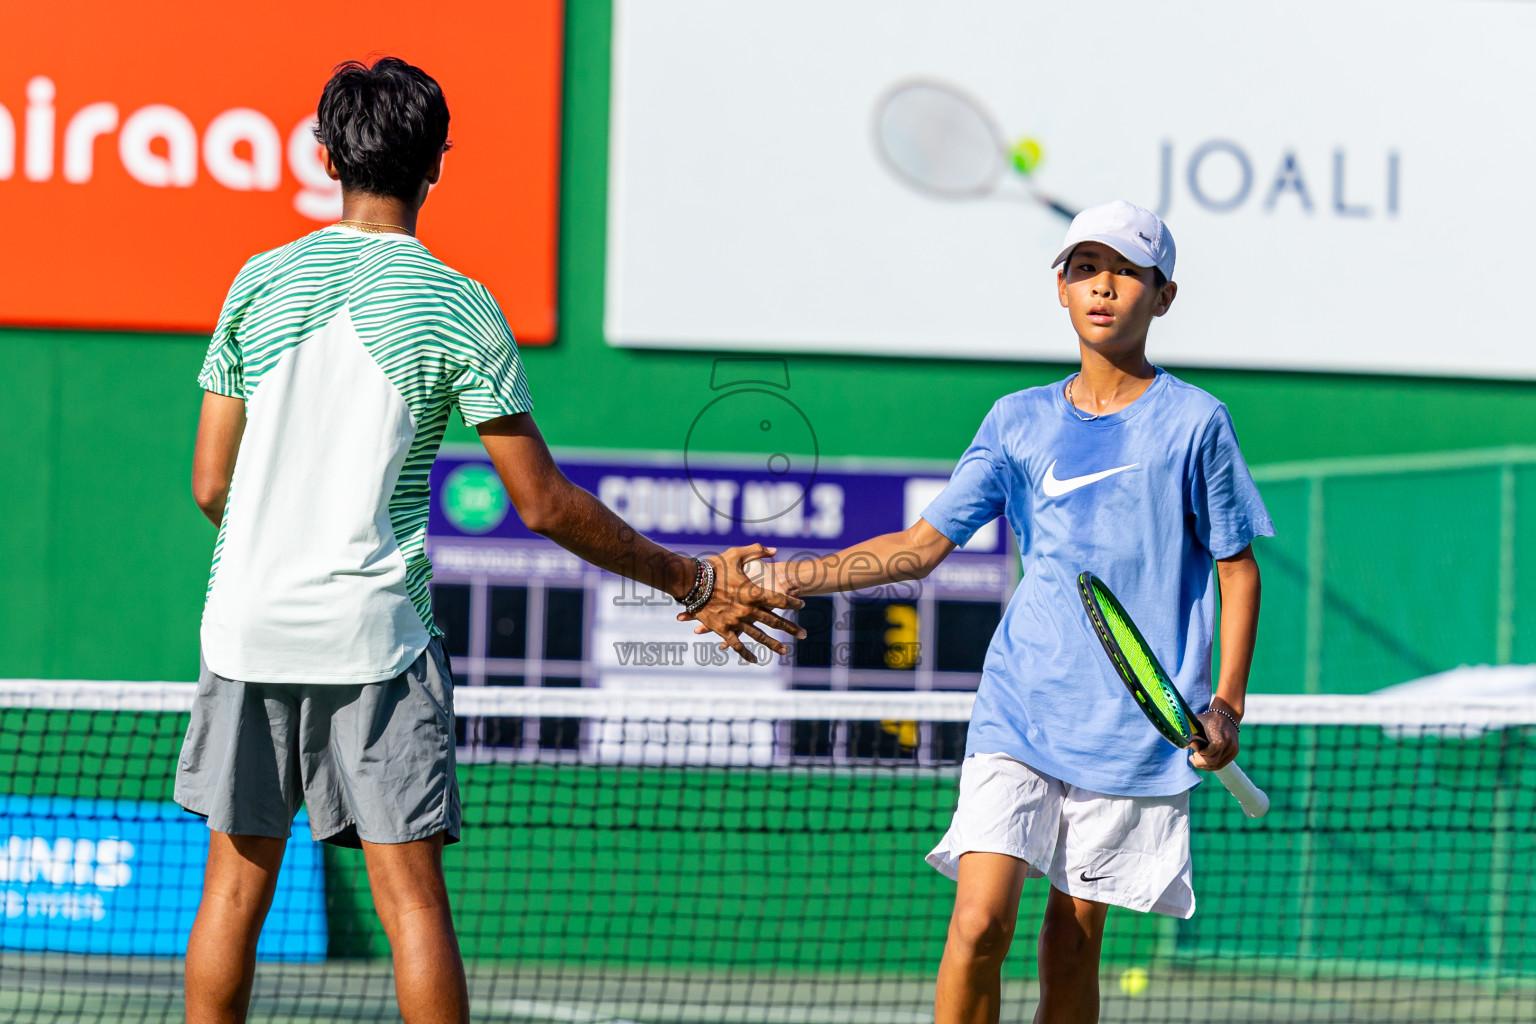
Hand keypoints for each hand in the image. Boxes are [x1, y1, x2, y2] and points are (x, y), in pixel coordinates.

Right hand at [677, 544, 805, 663]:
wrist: (691, 581)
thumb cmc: (714, 567)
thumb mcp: (736, 555)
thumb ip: (757, 551)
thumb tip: (775, 551)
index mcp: (753, 593)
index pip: (780, 600)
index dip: (793, 603)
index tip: (802, 605)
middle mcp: (748, 610)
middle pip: (774, 621)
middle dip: (790, 628)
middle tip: (803, 634)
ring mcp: (736, 622)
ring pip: (759, 636)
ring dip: (773, 644)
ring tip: (786, 651)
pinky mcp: (723, 630)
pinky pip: (737, 645)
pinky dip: (746, 653)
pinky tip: (755, 660)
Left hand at [1188, 709, 1238, 770]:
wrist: (1227, 715)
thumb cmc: (1208, 719)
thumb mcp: (1197, 721)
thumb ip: (1190, 732)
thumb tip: (1184, 746)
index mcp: (1219, 732)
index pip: (1213, 748)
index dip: (1203, 752)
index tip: (1196, 748)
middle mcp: (1228, 741)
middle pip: (1214, 760)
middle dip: (1200, 761)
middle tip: (1192, 757)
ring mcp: (1233, 748)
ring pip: (1217, 765)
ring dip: (1204, 765)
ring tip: (1196, 758)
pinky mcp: (1235, 752)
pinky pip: (1221, 764)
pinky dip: (1211, 765)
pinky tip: (1203, 760)